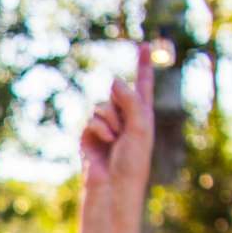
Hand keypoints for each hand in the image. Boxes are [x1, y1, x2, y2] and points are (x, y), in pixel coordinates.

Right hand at [81, 42, 154, 201]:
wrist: (114, 187)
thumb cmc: (133, 162)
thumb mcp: (140, 127)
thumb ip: (130, 101)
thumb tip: (113, 81)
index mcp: (143, 116)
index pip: (143, 85)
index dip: (144, 65)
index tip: (144, 45)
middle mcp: (124, 118)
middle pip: (117, 94)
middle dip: (120, 107)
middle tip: (124, 130)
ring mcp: (105, 127)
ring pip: (101, 106)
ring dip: (109, 122)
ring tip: (115, 141)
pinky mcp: (88, 136)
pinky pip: (91, 120)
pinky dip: (99, 130)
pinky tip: (104, 143)